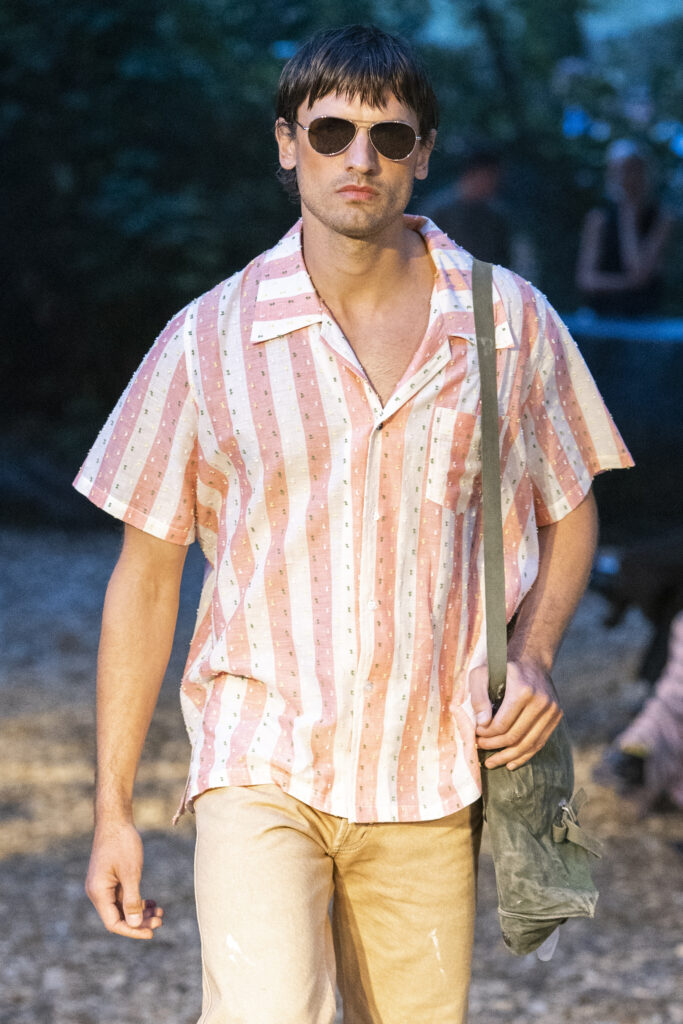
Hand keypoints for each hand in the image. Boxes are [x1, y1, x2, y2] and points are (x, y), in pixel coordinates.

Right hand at [85, 820, 163, 939]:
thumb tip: (135, 924)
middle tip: (160, 919)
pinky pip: (122, 897)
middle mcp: (97, 892)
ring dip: (140, 912)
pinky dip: (136, 901)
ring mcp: (103, 885)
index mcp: (98, 893)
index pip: (114, 923)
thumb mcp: (131, 872)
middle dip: (139, 921)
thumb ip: (132, 900)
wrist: (115, 819)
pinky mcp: (109, 879)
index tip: (152, 932)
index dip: (132, 931)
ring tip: (159, 912)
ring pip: (122, 908)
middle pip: (118, 917)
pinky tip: (151, 903)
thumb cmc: (122, 843)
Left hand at [469, 659, 562, 769]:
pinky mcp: (556, 716)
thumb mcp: (481, 674)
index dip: (486, 735)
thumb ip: (478, 698)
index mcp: (523, 690)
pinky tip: (510, 763)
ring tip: (492, 763)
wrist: (532, 659)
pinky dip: (524, 755)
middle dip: (494, 747)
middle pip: (515, 736)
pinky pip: (539, 742)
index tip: (475, 735)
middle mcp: (541, 701)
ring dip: (508, 757)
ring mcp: (552, 710)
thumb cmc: (501, 667)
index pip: (502, 724)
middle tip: (480, 747)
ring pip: (529, 744)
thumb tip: (482, 724)